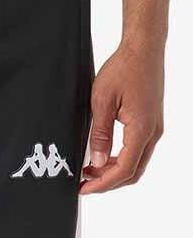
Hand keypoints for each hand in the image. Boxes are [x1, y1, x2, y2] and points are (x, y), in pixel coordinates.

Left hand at [81, 40, 163, 193]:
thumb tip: (96, 162)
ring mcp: (154, 129)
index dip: (103, 184)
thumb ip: (99, 135)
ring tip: (89, 170)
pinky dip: (120, 159)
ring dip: (113, 171)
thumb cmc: (124, 68)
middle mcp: (152, 133)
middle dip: (108, 182)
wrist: (144, 49)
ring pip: (136, 163)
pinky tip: (102, 156)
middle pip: (132, 172)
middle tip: (85, 184)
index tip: (84, 189)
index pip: (124, 169)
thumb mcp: (102, 102)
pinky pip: (137, 151)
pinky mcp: (151, 124)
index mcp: (142, 130)